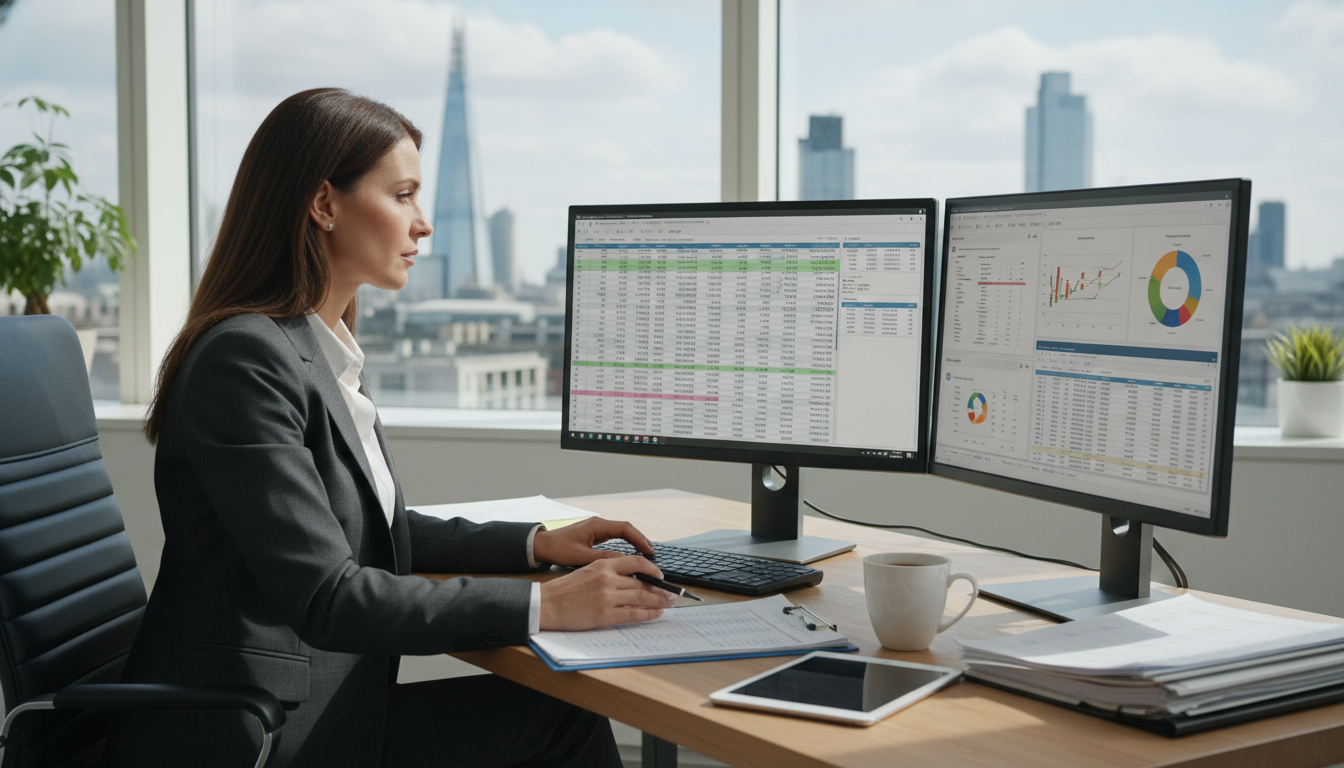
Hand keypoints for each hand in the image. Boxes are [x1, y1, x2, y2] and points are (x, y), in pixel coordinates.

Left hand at [532, 516, 655, 566]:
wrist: (542, 545)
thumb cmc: (558, 550)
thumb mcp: (581, 557)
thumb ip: (602, 559)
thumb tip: (623, 561)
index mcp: (596, 526)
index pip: (625, 529)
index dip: (639, 539)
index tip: (649, 551)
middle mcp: (598, 524)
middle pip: (626, 528)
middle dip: (640, 540)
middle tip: (653, 553)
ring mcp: (596, 528)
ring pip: (621, 531)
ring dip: (634, 541)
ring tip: (646, 553)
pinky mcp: (594, 533)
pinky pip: (615, 536)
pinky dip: (625, 543)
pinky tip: (630, 553)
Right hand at [539, 555, 675, 630]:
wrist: (546, 605)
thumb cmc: (564, 590)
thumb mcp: (586, 571)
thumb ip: (608, 572)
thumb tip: (632, 579)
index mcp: (603, 564)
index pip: (636, 563)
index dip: (653, 569)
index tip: (660, 576)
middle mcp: (607, 579)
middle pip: (642, 582)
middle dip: (660, 589)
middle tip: (671, 593)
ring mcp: (607, 597)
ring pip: (642, 597)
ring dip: (659, 601)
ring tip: (668, 603)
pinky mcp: (605, 615)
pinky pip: (633, 614)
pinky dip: (648, 614)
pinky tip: (656, 613)